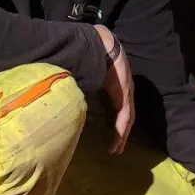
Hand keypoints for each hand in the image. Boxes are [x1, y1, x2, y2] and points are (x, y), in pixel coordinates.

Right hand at [94, 25, 133, 153]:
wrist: (99, 44)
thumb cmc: (89, 57)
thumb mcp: (86, 78)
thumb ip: (82, 89)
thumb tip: (67, 99)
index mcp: (116, 88)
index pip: (118, 111)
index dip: (116, 126)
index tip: (111, 140)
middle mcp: (123, 92)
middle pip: (125, 118)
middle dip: (120, 134)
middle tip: (116, 150)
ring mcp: (126, 92)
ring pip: (127, 119)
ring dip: (121, 135)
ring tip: (117, 149)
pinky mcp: (125, 93)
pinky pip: (125, 114)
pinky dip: (121, 127)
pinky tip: (118, 138)